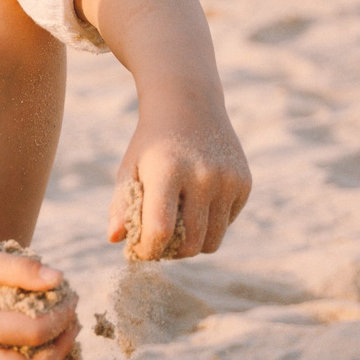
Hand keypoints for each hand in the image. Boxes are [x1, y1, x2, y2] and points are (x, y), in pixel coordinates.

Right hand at [0, 229, 79, 359]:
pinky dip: (24, 353)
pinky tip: (34, 325)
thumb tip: (59, 280)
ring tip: (60, 325)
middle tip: (73, 323)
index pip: (32, 334)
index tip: (70, 293)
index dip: (61, 316)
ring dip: (43, 356)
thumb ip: (19, 270)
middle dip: (58, 351)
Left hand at [110, 102, 251, 258]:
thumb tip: (115, 239)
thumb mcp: (129, 168)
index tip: (138, 252)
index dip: (148, 250)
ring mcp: (228, 180)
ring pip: (212, 241)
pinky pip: (226, 224)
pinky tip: (194, 206)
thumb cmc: (152, 144)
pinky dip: (209, 226)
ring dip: (192, 245)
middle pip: (191, 243)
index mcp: (168, 171)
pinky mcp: (244, 183)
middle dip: (171, 253)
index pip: (161, 230)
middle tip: (158, 245)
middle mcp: (203, 176)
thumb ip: (121, 205)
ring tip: (174, 233)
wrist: (189, 106)